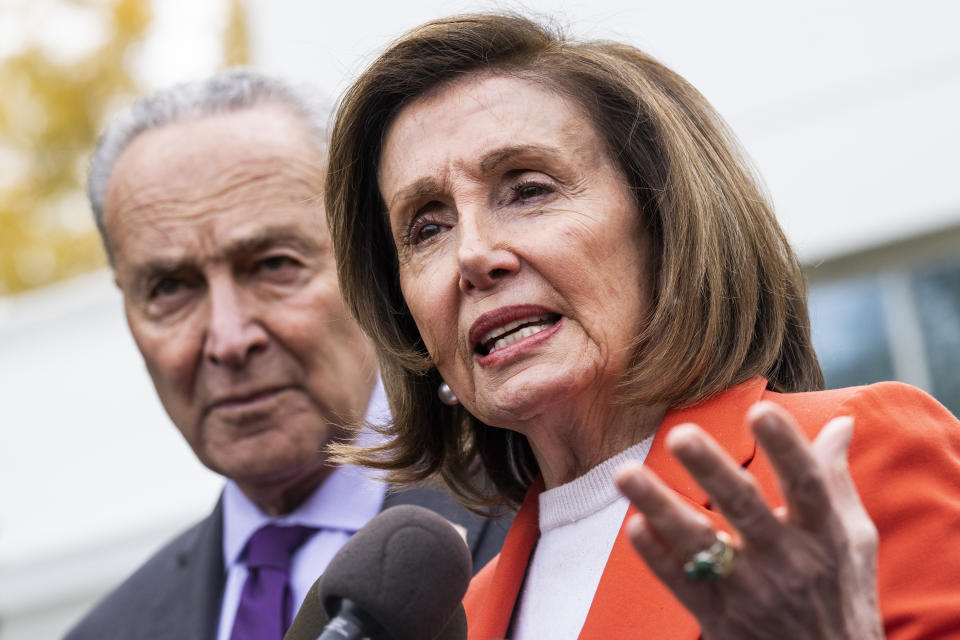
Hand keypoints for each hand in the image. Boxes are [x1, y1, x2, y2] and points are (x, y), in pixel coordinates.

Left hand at [614, 401, 883, 639]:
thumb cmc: (841, 596)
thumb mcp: (853, 540)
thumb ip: (835, 480)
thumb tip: (839, 423)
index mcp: (824, 535)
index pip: (807, 485)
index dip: (787, 447)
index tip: (762, 410)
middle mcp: (787, 561)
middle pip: (745, 508)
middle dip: (712, 469)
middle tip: (680, 435)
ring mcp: (750, 591)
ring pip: (699, 544)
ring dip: (660, 507)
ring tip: (626, 473)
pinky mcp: (719, 618)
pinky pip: (681, 584)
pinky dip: (656, 557)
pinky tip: (633, 527)